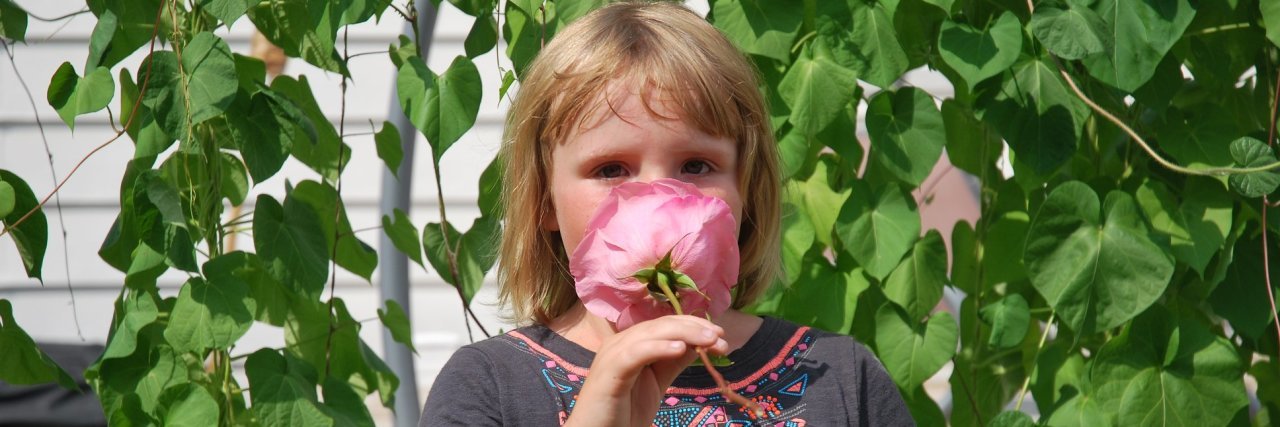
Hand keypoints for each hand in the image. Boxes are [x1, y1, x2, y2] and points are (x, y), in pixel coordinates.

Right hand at [563, 315, 728, 426]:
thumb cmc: (623, 414)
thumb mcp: (656, 382)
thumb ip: (672, 361)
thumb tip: (697, 343)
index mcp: (630, 343)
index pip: (665, 324)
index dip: (694, 326)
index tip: (721, 337)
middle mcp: (619, 343)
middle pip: (661, 326)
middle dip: (694, 329)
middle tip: (720, 338)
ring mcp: (612, 356)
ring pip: (650, 334)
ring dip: (683, 334)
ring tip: (709, 340)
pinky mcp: (609, 373)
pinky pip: (635, 354)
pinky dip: (658, 348)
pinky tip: (680, 349)